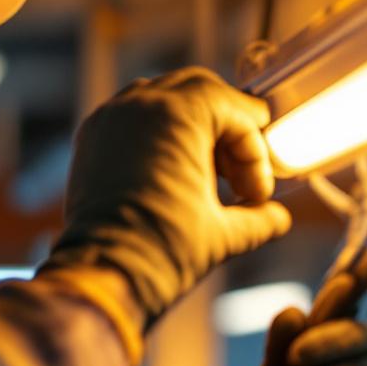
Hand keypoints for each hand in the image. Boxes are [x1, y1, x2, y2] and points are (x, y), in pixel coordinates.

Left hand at [41, 67, 290, 330]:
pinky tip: (172, 170)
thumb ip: (259, 218)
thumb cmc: (162, 251)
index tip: (257, 192)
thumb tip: (276, 218)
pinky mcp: (90, 135)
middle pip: (201, 89)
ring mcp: (110, 115)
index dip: (254, 150)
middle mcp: (140, 102)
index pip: (234, 109)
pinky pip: (132, 113)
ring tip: (207, 172)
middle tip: (240, 170)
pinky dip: (157, 131)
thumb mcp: (224, 234)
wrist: (100, 275)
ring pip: (164, 95)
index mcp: (178, 114)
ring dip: (193, 124)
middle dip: (228, 125)